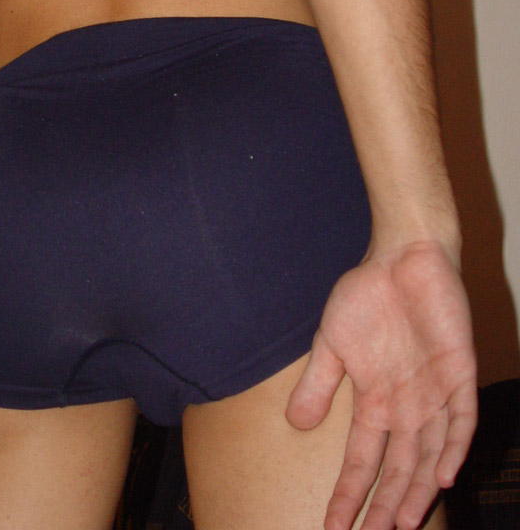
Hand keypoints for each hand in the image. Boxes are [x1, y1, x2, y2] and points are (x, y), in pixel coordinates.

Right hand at [284, 238, 476, 529]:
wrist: (402, 254)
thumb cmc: (366, 294)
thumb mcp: (331, 340)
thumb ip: (318, 383)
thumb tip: (296, 424)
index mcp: (377, 402)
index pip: (363, 462)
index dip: (349, 496)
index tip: (332, 527)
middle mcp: (409, 407)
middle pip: (399, 469)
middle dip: (386, 507)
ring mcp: (436, 392)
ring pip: (431, 456)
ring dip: (418, 491)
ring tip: (402, 524)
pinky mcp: (459, 373)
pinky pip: (461, 419)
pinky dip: (453, 448)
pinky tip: (443, 475)